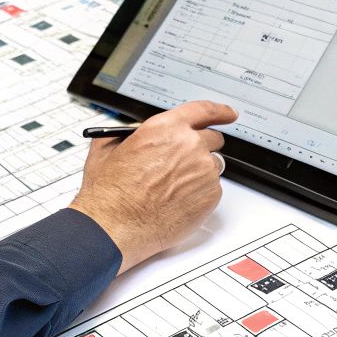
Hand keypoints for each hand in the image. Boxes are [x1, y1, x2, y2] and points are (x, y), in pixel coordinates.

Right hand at [70, 100, 235, 271]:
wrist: (115, 225)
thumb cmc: (111, 193)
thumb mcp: (108, 149)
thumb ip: (128, 135)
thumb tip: (133, 134)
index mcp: (166, 128)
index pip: (204, 110)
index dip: (220, 111)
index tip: (228, 113)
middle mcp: (189, 146)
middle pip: (213, 138)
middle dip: (202, 147)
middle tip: (186, 163)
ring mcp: (204, 171)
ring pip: (213, 165)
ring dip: (200, 172)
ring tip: (174, 188)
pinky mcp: (211, 195)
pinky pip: (213, 189)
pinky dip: (200, 194)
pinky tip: (178, 202)